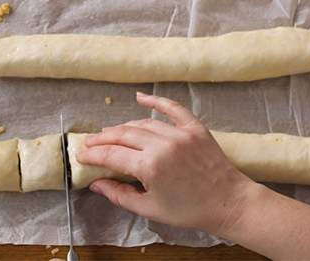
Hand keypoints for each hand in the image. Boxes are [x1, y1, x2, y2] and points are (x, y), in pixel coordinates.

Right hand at [76, 92, 256, 235]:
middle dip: (102, 139)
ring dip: (123, 126)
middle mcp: (163, 145)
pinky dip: (156, 101)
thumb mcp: (150, 209)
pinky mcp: (195, 128)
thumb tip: (97, 184)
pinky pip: (173, 109)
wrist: (228, 203)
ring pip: (143, 123)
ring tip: (110, 132)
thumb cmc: (191, 210)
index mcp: (150, 167)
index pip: (111, 155)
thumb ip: (120, 195)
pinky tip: (141, 98)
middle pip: (123, 135)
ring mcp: (180, 134)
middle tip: (90, 142)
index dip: (92, 155)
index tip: (81, 156)